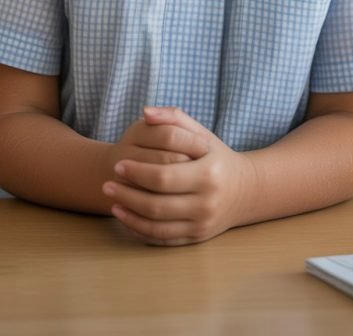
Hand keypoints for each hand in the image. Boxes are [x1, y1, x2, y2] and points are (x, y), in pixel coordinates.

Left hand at [103, 107, 254, 245]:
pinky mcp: (197, 238)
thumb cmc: (216, 156)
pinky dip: (141, 231)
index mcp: (209, 173)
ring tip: (112, 202)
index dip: (137, 172)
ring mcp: (202, 223)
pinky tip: (125, 218)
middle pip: (157, 204)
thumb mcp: (201, 133)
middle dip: (127, 194)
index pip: (164, 176)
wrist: (245, 190)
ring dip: (129, 215)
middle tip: (107, 184)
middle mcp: (207, 202)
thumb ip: (173, 117)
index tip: (118, 164)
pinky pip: (163, 239)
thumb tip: (146, 112)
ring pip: (157, 226)